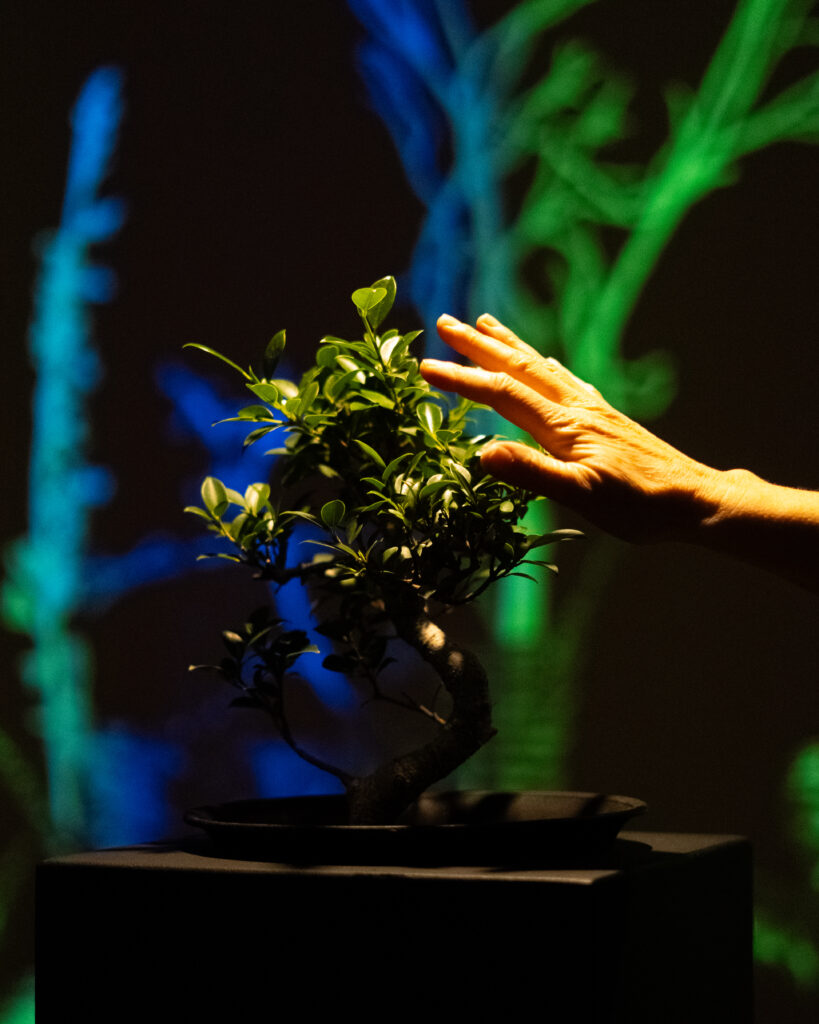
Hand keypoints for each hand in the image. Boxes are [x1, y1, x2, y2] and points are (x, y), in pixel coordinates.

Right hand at [420, 313, 725, 542]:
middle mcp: (576, 408)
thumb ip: (532, 473)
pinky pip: (566, 379)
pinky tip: (544, 361)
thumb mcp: (583, 496)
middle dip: (479, 345)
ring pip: (541, 367)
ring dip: (509, 344)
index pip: (502, 393)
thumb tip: (481, 453)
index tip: (425, 366)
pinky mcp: (606, 418)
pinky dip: (544, 364)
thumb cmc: (640, 506)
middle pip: (519, 367)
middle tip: (445, 322)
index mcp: (564, 426)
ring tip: (486, 321)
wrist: (694, 500)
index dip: (462, 379)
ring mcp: (592, 410)